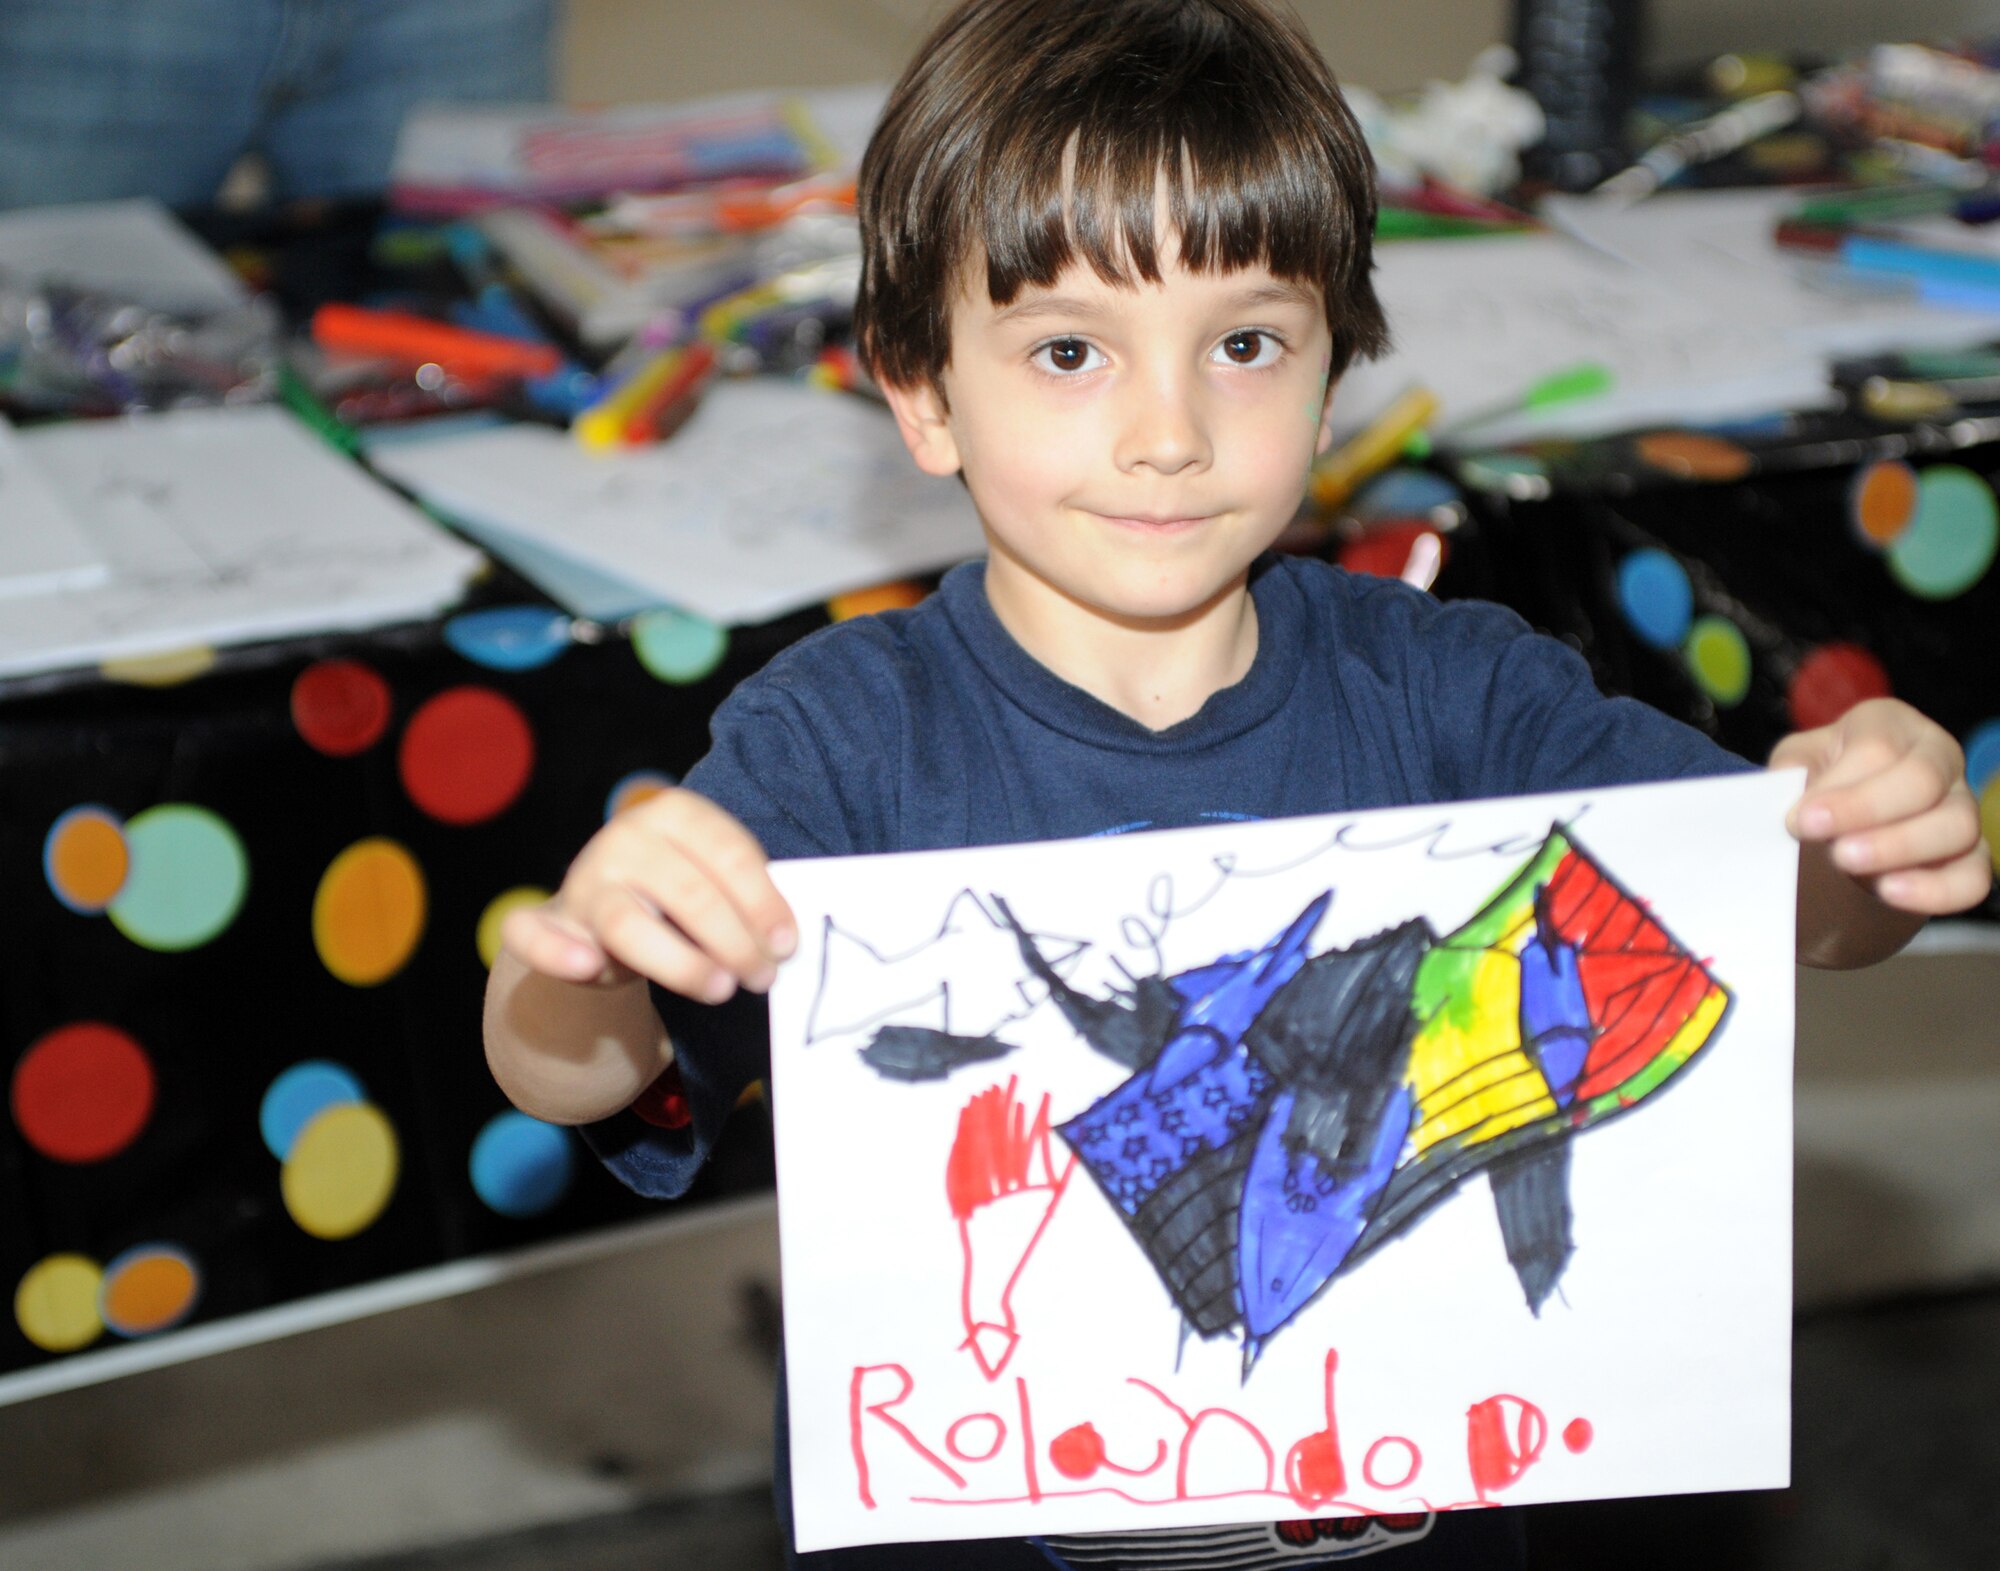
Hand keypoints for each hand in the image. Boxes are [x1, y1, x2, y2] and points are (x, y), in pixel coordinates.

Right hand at [500, 788, 796, 1002]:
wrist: (603, 922)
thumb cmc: (678, 896)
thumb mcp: (712, 881)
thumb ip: (743, 899)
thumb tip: (783, 943)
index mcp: (673, 814)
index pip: (727, 853)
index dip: (761, 901)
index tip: (786, 944)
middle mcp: (624, 839)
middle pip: (687, 891)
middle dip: (733, 940)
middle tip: (763, 977)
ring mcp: (584, 882)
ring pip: (629, 924)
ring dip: (681, 962)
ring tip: (722, 989)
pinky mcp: (546, 923)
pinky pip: (535, 937)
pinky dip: (557, 954)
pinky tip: (586, 967)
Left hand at [1772, 698, 1990, 916]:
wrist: (1838, 824)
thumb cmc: (1818, 780)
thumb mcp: (1796, 764)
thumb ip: (1792, 776)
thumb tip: (1797, 807)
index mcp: (1891, 724)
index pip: (1877, 748)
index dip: (1840, 788)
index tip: (1800, 820)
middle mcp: (1937, 757)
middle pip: (1923, 779)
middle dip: (1870, 812)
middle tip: (1829, 843)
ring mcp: (1961, 805)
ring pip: (1957, 825)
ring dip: (1900, 848)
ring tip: (1849, 864)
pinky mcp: (1971, 854)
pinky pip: (1973, 876)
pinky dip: (1936, 889)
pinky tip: (1889, 892)